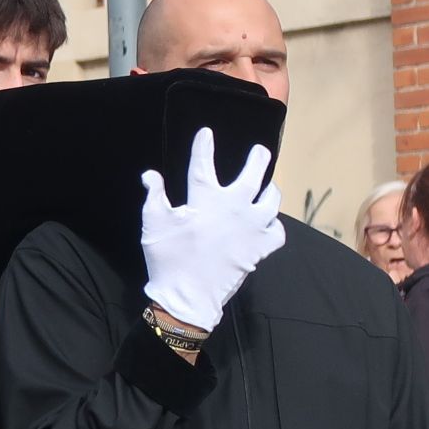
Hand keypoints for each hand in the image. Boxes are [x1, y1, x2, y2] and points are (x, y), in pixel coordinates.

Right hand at [139, 126, 282, 331]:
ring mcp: (253, 228)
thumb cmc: (168, 257)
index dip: (204, 147)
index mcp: (207, 199)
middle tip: (260, 151)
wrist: (189, 295)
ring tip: (269, 187)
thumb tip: (150, 174)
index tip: (206, 132)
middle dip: (258, 159)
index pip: (204, 165)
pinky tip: (268, 224)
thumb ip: (154, 196)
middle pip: (253, 176)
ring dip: (270, 191)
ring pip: (271, 202)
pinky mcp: (261, 248)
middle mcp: (236, 208)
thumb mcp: (153, 224)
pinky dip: (274, 226)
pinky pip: (277, 232)